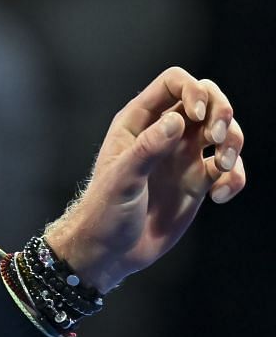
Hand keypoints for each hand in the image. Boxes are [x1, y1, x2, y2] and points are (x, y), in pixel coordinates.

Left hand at [46, 68, 246, 290]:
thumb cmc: (104, 214)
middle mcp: (164, 134)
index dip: (193, 91)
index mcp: (138, 123)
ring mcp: (183, 157)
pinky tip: (219, 197)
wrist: (108, 252)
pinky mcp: (198, 182)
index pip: (173, 84)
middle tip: (218, 139)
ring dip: (233, 144)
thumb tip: (177, 121)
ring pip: (224, 132)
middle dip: (222, 112)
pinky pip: (229, 169)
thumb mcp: (122, 180)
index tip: (198, 117)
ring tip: (221, 169)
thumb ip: (148, 149)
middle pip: (208, 100)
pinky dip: (234, 177)